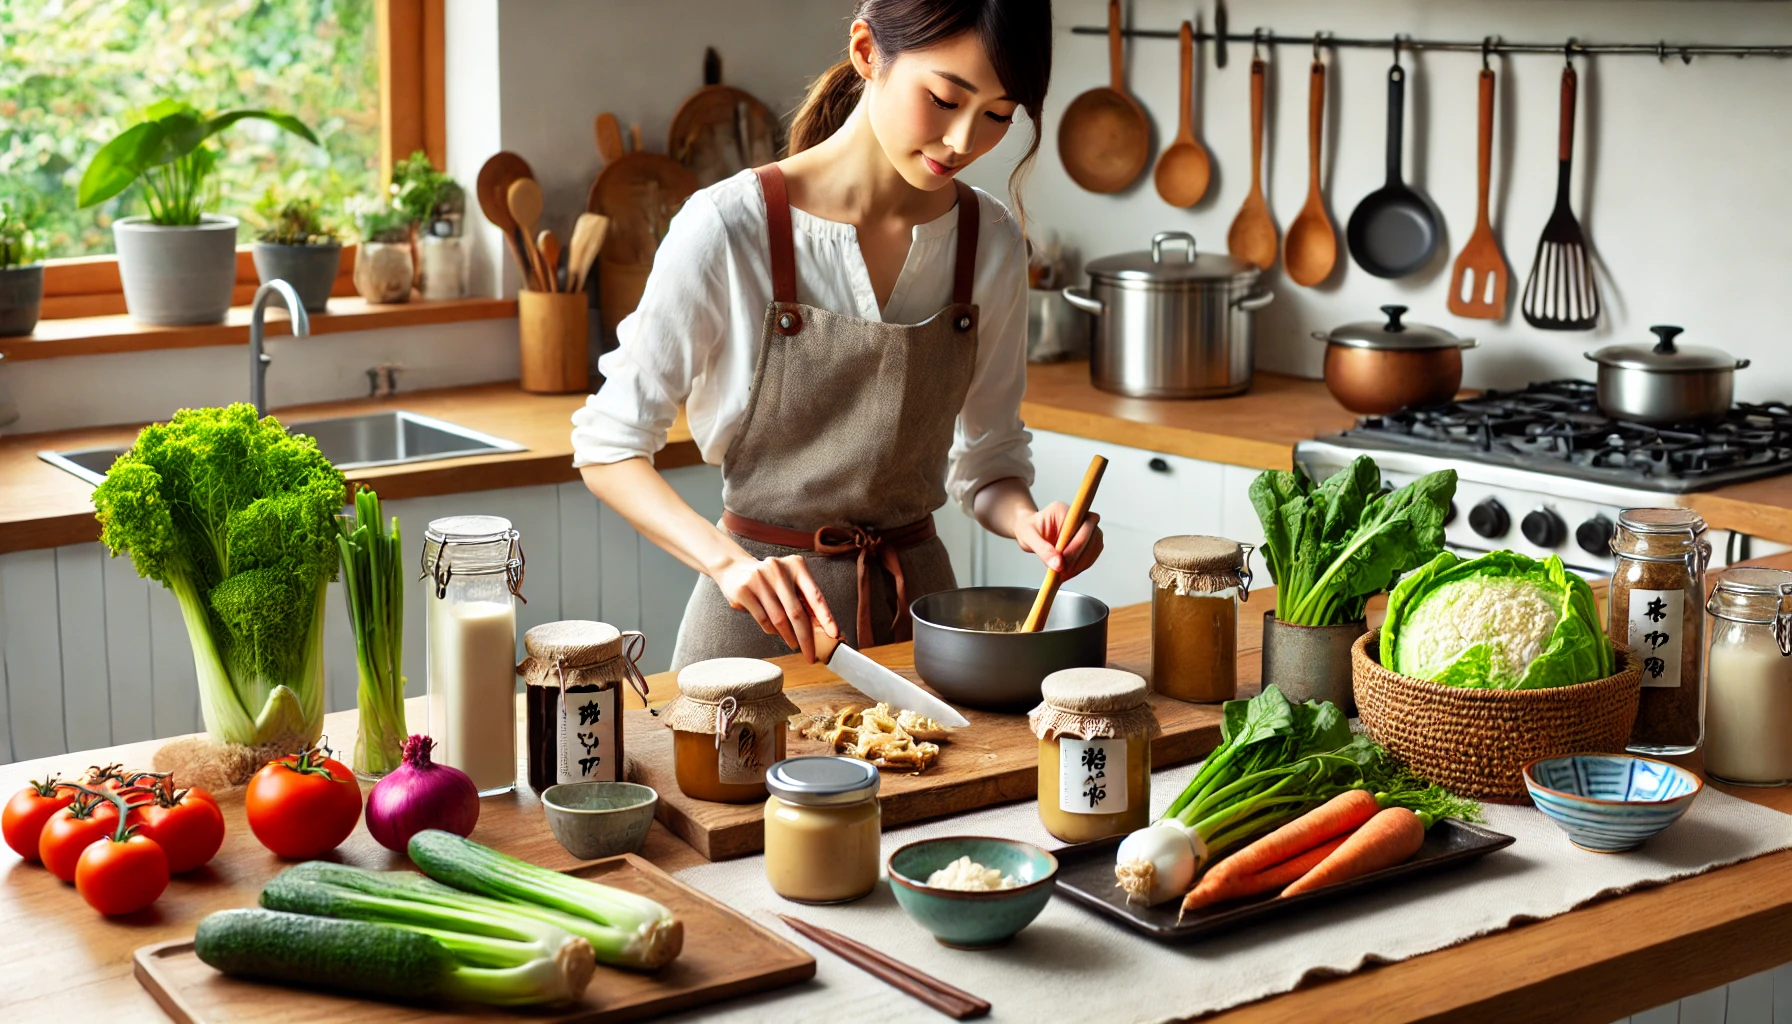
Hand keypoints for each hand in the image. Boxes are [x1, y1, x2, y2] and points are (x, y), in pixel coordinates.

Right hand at [713, 554, 838, 660]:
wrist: (733, 566)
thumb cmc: (768, 579)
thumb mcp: (788, 581)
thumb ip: (803, 599)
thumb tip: (822, 627)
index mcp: (796, 566)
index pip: (815, 595)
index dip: (826, 617)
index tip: (834, 634)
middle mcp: (779, 570)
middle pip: (797, 612)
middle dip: (806, 638)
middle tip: (811, 655)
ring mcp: (760, 579)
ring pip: (779, 618)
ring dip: (789, 637)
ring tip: (794, 645)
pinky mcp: (744, 591)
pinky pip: (763, 619)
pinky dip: (771, 630)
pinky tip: (776, 633)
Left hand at [1014, 502, 1103, 578]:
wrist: (1029, 531)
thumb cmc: (1028, 529)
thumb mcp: (1028, 538)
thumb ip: (1043, 550)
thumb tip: (1058, 565)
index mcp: (1064, 511)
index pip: (1083, 524)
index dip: (1077, 544)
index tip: (1062, 560)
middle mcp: (1079, 516)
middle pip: (1093, 535)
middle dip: (1078, 556)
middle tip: (1063, 570)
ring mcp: (1086, 527)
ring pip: (1096, 545)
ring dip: (1082, 563)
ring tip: (1064, 573)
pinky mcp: (1087, 540)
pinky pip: (1092, 554)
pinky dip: (1082, 565)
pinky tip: (1069, 572)